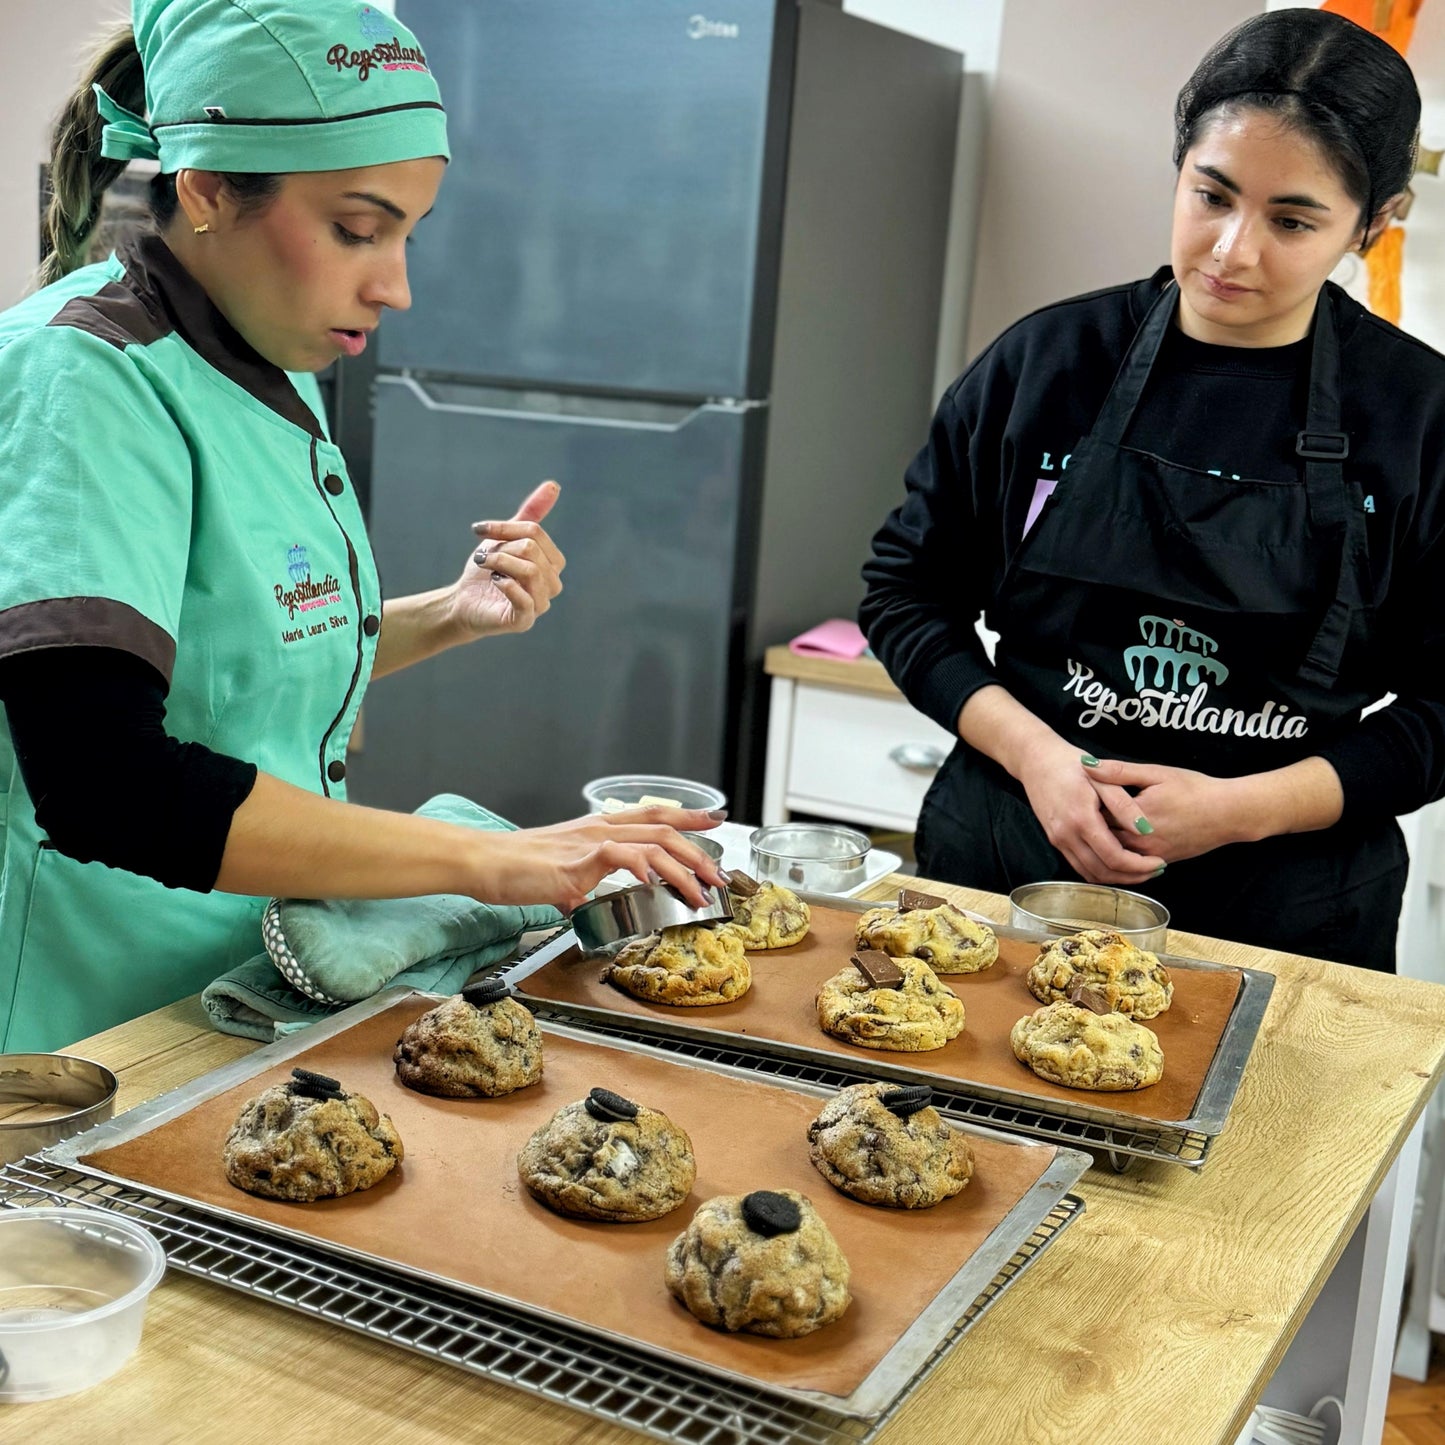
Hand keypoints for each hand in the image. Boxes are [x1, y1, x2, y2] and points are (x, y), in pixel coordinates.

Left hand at [449, 481, 565, 638]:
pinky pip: (525, 599)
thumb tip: (553, 485)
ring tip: (484, 566)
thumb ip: (531, 514)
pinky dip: (506, 585)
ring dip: (499, 563)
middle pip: (532, 549)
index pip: (535, 533)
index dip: (505, 528)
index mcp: (552, 563)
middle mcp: (552, 584)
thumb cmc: (488, 570)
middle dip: (501, 548)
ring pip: (530, 571)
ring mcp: (541, 605)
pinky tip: (493, 581)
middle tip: (483, 557)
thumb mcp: (505, 537)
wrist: (464, 600)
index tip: (480, 530)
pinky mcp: (525, 621)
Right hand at [475, 806, 730, 912]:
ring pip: (652, 844)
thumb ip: (576, 886)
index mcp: (597, 829)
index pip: (652, 814)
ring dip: (683, 869)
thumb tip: (579, 903)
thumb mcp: (557, 875)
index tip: (715, 819)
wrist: (483, 862)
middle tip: (719, 875)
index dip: (687, 816)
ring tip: (700, 892)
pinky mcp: (576, 862)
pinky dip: (643, 868)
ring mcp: (589, 843)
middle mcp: (599, 829)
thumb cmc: (513, 868)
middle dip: (698, 852)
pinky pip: (619, 857)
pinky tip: (655, 882)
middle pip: (663, 828)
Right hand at [1014, 735, 1165, 884]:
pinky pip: (1080, 866)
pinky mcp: (1056, 841)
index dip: (1139, 866)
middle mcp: (1067, 835)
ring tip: (1141, 870)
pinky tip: (1117, 863)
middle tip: (1155, 870)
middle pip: (1103, 872)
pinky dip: (1101, 871)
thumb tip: (1146, 830)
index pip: (1114, 857)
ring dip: (1117, 878)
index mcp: (1081, 819)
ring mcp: (1059, 840)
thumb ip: (1124, 805)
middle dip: (1132, 877)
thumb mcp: (1102, 778)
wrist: (1037, 761)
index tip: (1159, 863)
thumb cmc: (1071, 765)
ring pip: (1090, 874)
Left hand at [1082, 758, 1253, 863]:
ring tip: (1088, 826)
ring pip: (1113, 854)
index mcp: (1134, 818)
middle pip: (1100, 839)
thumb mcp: (1156, 774)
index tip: (1070, 796)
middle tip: (1073, 813)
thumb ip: (1119, 771)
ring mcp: (1150, 856)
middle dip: (1087, 827)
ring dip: (1100, 842)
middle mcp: (1140, 843)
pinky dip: (1118, 853)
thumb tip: (1087, 765)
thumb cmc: (1194, 789)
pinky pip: (1130, 863)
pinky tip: (1110, 839)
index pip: (1093, 817)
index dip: (1081, 807)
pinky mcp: (1161, 862)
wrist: (1229, 813)